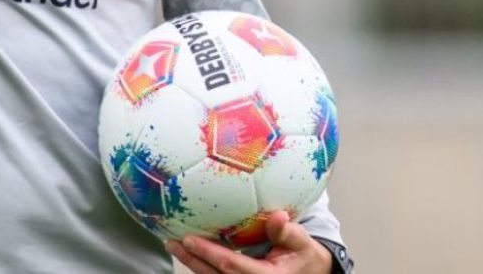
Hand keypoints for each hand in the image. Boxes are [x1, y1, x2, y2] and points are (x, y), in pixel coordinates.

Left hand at [166, 212, 331, 273]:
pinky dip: (202, 267)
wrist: (311, 273)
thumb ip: (287, 231)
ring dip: (193, 264)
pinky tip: (189, 254)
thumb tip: (278, 216)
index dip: (208, 253)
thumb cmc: (304, 255)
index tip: (189, 238)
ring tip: (174, 246)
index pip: (231, 265)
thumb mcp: (301, 242)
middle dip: (192, 260)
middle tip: (172, 241)